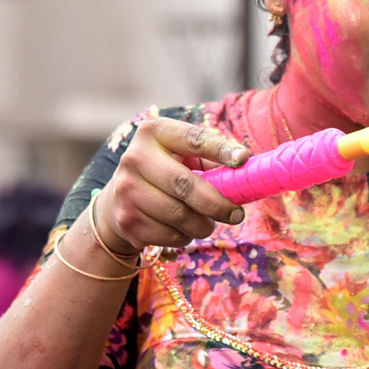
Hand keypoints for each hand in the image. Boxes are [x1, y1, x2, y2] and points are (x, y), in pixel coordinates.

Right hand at [97, 117, 249, 251]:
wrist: (119, 198)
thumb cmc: (167, 172)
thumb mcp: (183, 156)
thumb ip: (212, 161)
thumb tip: (249, 173)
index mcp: (155, 132)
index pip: (194, 138)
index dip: (220, 149)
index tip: (243, 159)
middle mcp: (135, 157)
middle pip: (185, 185)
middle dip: (217, 204)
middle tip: (237, 215)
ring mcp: (127, 189)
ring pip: (179, 215)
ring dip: (203, 224)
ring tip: (208, 222)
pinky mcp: (126, 219)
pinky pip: (169, 235)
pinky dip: (185, 236)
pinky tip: (183, 228)